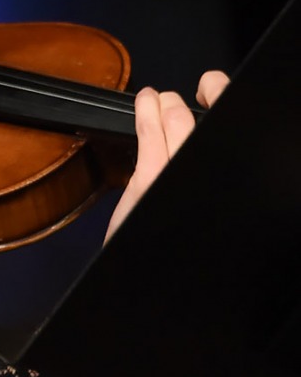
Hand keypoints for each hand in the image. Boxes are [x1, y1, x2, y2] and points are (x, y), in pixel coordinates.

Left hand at [104, 69, 228, 241]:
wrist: (153, 282)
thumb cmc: (168, 248)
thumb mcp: (193, 209)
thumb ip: (195, 176)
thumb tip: (193, 146)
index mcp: (222, 184)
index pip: (230, 135)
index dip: (224, 104)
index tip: (213, 93)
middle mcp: (209, 178)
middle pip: (207, 125)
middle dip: (195, 104)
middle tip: (182, 98)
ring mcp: (179, 176)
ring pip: (180, 122)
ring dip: (168, 105)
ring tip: (160, 99)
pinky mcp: (151, 180)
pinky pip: (149, 134)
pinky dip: (146, 111)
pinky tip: (146, 101)